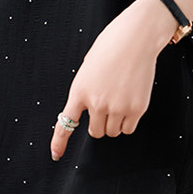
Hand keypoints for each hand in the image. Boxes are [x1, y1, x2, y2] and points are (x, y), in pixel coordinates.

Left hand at [50, 0, 177, 160]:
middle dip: (100, 124)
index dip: (59, 142)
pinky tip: (131, 103)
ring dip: (115, 123)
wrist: (135, 38)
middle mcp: (96, 103)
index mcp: (79, 91)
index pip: (66, 124)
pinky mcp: (136, 108)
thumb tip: (93, 113)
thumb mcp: (88, 69)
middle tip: (107, 107)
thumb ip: (86, 92)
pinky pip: (129, 128)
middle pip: (95, 132)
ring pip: (113, 132)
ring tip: (120, 101)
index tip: (56, 155)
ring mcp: (117, 107)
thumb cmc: (111, 48)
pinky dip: (128, 122)